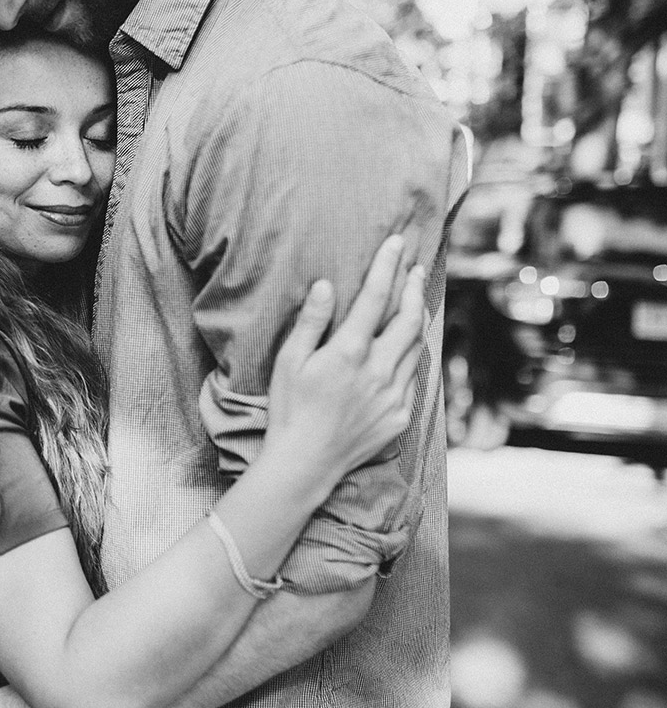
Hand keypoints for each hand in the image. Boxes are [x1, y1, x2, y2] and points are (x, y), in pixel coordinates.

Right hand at [267, 234, 425, 486]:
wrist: (305, 463)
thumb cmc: (289, 410)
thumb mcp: (289, 362)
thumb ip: (311, 322)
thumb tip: (325, 286)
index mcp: (350, 352)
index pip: (375, 297)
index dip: (387, 266)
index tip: (396, 243)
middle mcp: (379, 370)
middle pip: (409, 318)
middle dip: (413, 288)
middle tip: (414, 268)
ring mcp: (394, 394)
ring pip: (417, 346)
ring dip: (418, 319)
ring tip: (415, 301)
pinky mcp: (400, 415)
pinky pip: (415, 376)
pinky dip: (414, 354)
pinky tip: (409, 348)